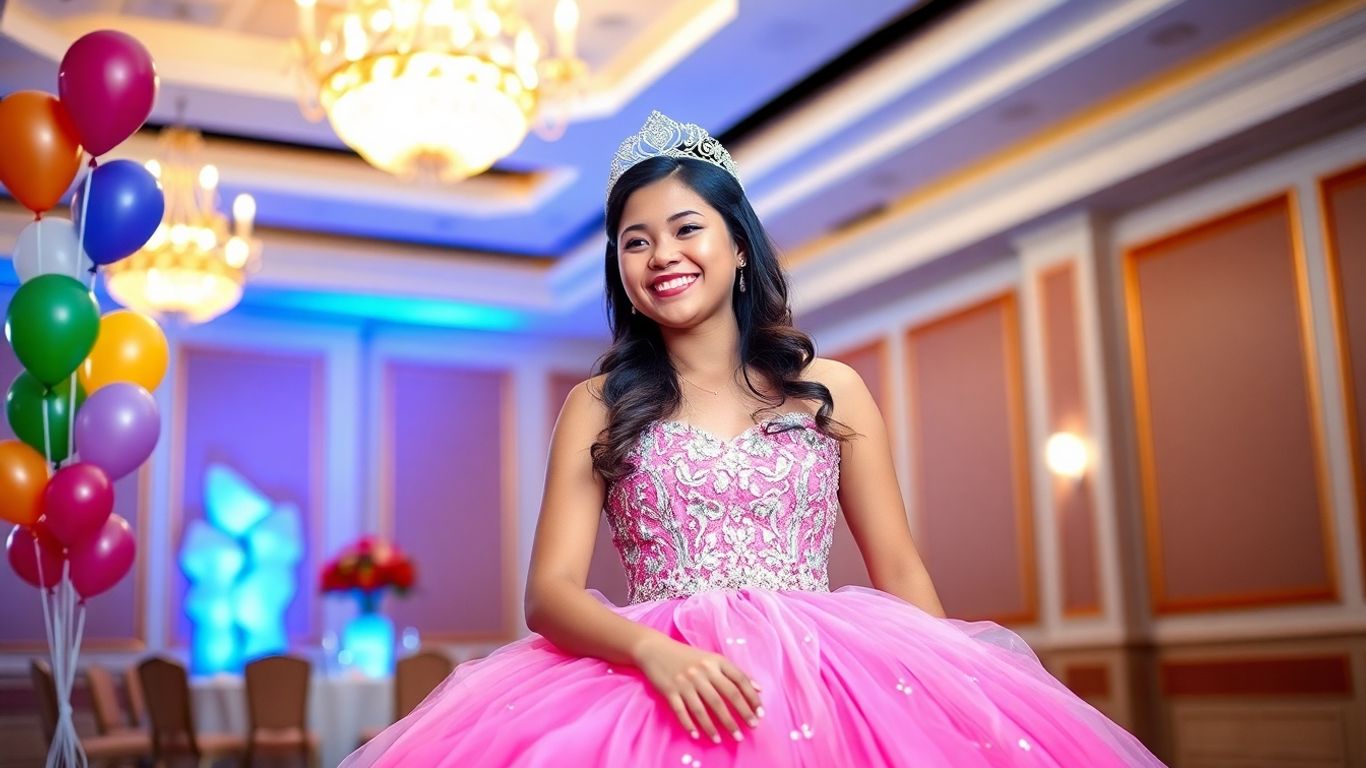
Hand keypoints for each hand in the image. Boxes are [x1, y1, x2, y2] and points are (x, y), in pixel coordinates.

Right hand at [631, 634, 762, 742]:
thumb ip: (734, 673)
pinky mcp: (670, 691)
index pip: (739, 680)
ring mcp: (685, 682)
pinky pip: (682, 711)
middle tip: (749, 730)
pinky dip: (689, 725)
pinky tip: (697, 736)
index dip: (751, 698)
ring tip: (721, 740)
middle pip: (724, 697)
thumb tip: (759, 689)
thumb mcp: (712, 659)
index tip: (760, 714)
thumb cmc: (688, 656)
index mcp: (715, 661)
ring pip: (703, 709)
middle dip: (739, 715)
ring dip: (713, 727)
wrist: (655, 649)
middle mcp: (702, 671)